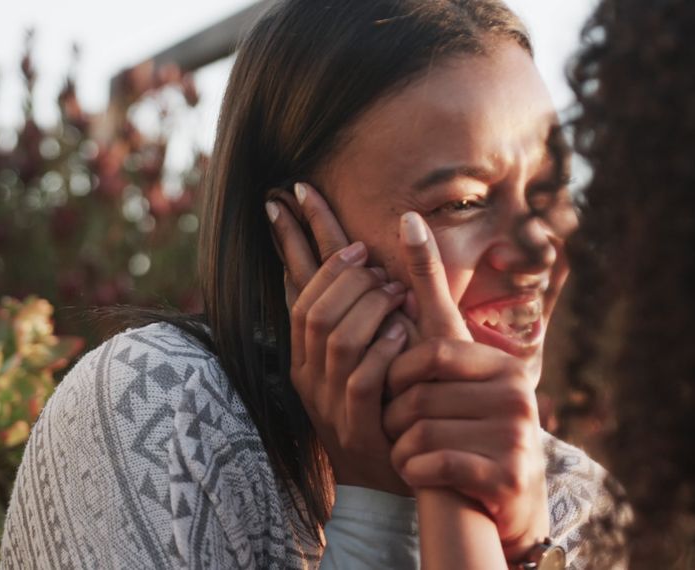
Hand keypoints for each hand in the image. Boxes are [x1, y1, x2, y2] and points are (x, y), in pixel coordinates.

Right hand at [267, 182, 409, 493]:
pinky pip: (364, 379)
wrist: (382, 482)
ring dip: (369, 306)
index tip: (305, 202)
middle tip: (374, 260)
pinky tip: (401, 330)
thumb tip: (363, 259)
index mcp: (305, 353)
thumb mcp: (364, 355)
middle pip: (314, 310)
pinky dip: (384, 349)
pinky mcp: (358, 426)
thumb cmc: (382, 407)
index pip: (293, 289)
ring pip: (337, 338)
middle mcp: (309, 374)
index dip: (296, 240)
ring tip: (396, 291)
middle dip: (344, 276)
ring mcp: (331, 402)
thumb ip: (359, 311)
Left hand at [388, 212, 550, 560]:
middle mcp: (518, 394)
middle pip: (420, 396)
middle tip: (395, 429)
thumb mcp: (451, 355)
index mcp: (502, 363)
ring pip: (420, 434)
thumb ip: (430, 292)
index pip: (432, 351)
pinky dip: (412, 472)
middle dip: (395, 417)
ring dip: (400, 448)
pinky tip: (416, 475)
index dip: (399, 372)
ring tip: (408, 452)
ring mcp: (516, 437)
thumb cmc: (466, 420)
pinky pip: (432, 468)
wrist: (503, 502)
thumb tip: (408, 218)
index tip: (391, 390)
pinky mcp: (506, 477)